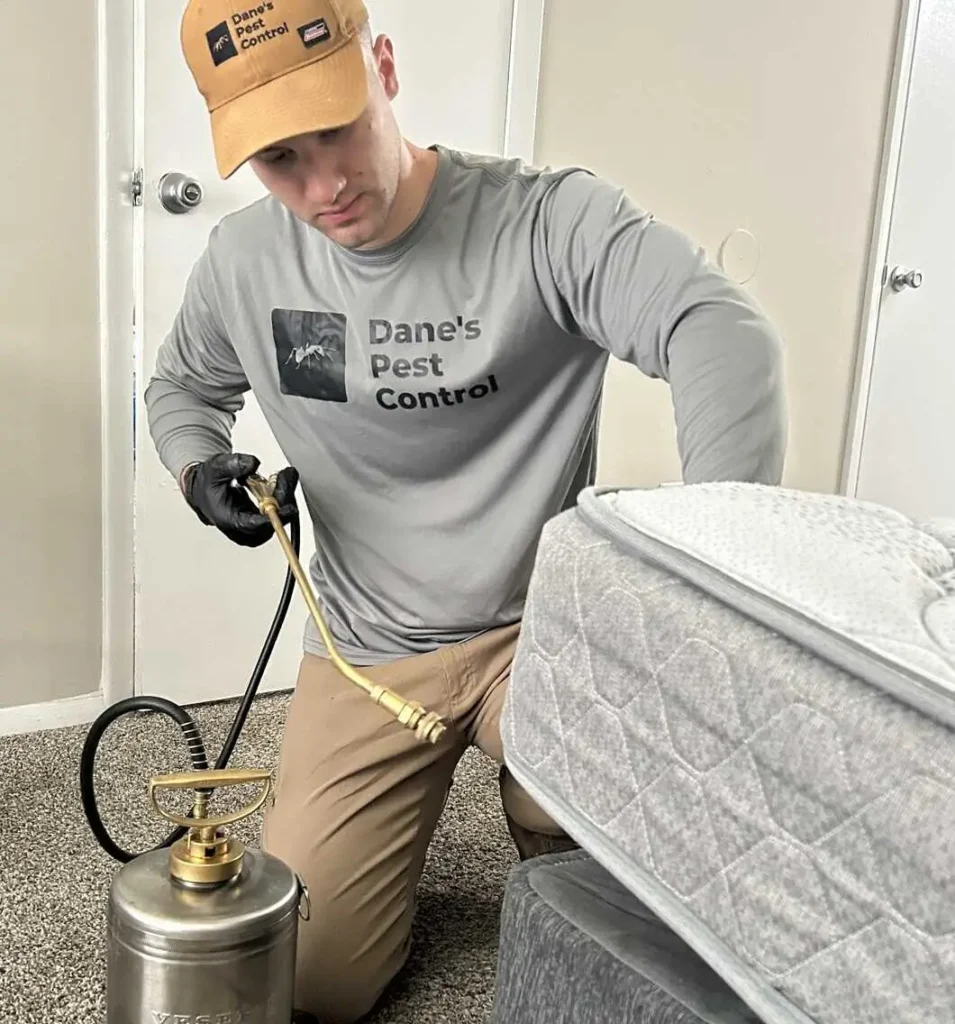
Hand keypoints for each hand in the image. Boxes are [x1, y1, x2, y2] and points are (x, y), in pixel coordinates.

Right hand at [181, 453, 298, 547]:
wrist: (205, 490)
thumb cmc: (210, 484)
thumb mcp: (216, 468)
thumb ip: (233, 465)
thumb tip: (252, 464)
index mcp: (228, 520)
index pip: (253, 526)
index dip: (273, 518)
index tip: (288, 508)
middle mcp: (242, 530)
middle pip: (271, 523)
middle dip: (283, 498)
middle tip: (286, 476)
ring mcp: (254, 530)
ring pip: (280, 519)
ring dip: (285, 496)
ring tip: (284, 475)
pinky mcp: (263, 525)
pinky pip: (280, 514)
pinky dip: (283, 497)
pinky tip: (282, 481)